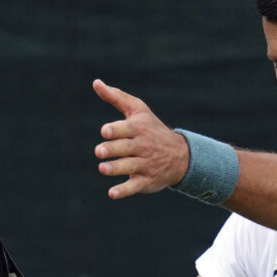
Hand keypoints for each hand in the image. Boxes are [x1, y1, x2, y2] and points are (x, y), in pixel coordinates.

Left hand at [92, 80, 191, 199]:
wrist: (180, 156)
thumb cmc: (152, 129)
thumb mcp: (138, 110)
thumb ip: (116, 97)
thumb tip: (96, 82)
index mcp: (139, 128)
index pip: (126, 129)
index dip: (115, 130)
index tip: (105, 132)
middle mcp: (143, 146)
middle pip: (125, 148)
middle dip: (112, 149)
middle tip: (99, 151)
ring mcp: (145, 165)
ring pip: (129, 166)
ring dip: (115, 168)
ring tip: (103, 168)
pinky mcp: (146, 181)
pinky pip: (134, 187)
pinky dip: (124, 191)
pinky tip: (112, 193)